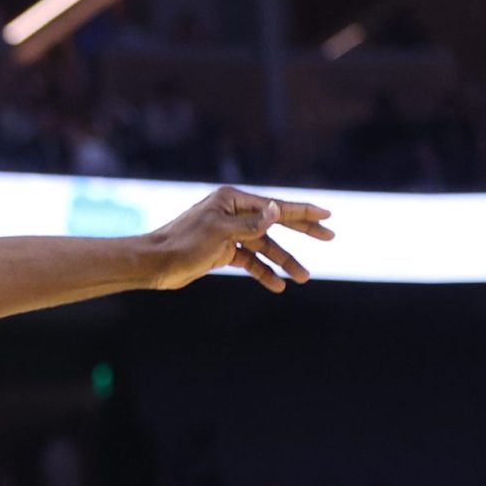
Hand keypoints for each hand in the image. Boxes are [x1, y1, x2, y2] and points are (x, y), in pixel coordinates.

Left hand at [145, 187, 333, 291]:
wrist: (155, 265)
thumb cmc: (183, 243)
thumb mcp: (219, 232)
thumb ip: (251, 224)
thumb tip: (277, 210)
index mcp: (231, 200)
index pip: (274, 206)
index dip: (302, 211)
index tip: (327, 214)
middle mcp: (232, 213)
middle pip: (275, 223)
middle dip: (302, 232)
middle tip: (330, 236)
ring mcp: (228, 233)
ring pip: (264, 247)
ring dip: (283, 261)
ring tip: (303, 277)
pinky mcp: (222, 252)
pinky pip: (250, 261)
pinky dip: (263, 272)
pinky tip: (278, 285)